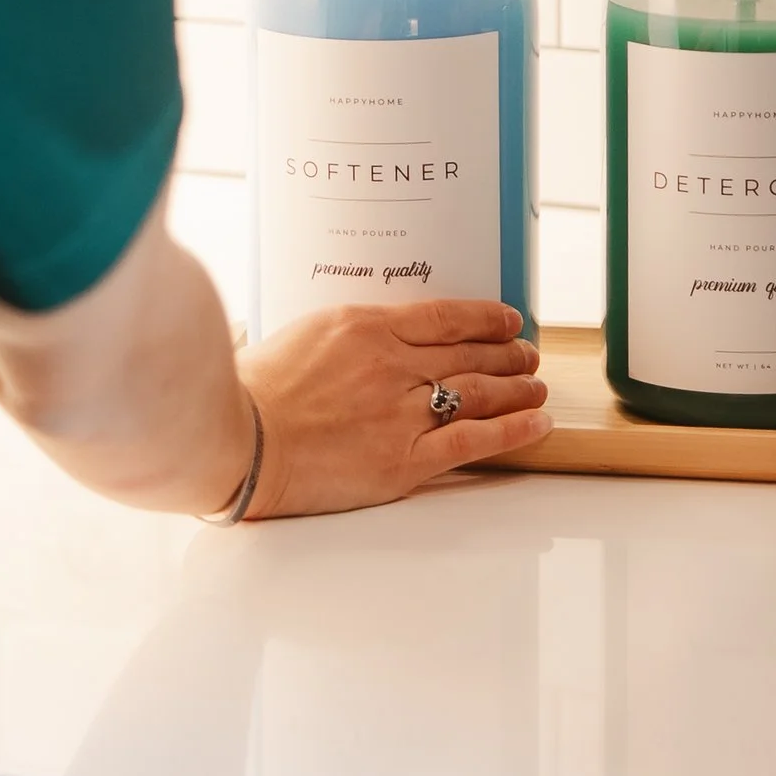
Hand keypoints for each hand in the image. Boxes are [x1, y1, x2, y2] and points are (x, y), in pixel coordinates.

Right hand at [240, 301, 549, 517]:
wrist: (238, 443)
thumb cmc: (251, 392)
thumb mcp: (300, 335)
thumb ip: (343, 335)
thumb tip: (363, 337)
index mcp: (366, 326)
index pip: (445, 316)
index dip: (486, 317)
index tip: (506, 319)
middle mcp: (393, 363)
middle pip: (470, 353)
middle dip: (508, 352)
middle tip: (527, 353)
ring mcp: (402, 411)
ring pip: (480, 392)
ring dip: (517, 387)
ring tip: (537, 385)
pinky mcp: (405, 458)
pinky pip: (474, 440)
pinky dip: (513, 430)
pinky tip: (536, 422)